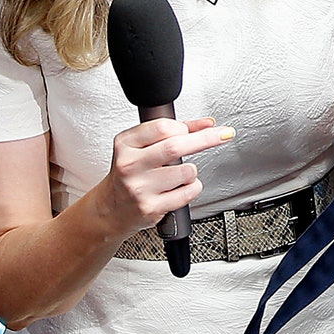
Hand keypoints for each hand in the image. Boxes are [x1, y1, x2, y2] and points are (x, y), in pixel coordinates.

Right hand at [99, 116, 233, 237]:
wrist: (110, 210)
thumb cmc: (131, 174)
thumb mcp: (142, 147)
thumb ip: (173, 132)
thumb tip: (207, 124)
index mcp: (126, 145)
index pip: (163, 127)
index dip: (186, 127)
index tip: (202, 128)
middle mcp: (130, 165)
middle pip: (175, 146)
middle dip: (206, 139)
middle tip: (223, 135)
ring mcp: (139, 188)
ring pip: (186, 171)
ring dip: (192, 171)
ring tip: (178, 175)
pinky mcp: (151, 207)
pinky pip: (188, 192)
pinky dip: (192, 187)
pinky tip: (179, 188)